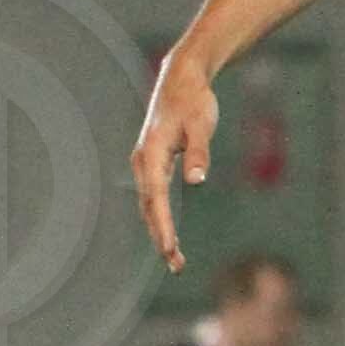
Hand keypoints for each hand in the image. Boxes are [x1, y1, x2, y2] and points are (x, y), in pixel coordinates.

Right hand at [127, 53, 215, 272]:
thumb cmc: (193, 101)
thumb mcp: (201, 124)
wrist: (180, 80)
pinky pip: (154, 198)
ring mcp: (146, 165)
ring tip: (175, 259)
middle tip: (176, 265)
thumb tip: (197, 180)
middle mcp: (143, 163)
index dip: (162, 224)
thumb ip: (199, 152)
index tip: (169, 248)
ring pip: (150, 206)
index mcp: (151, 154)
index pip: (156, 197)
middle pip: (149, 208)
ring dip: (159, 232)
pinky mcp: (154, 165)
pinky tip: (170, 234)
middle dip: (160, 237)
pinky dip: (160, 219)